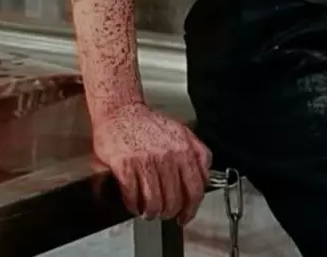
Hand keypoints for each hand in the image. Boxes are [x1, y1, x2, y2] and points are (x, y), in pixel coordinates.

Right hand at [93, 103, 210, 223]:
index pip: (195, 188)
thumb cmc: (148, 123)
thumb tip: (205, 175)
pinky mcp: (124, 166)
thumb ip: (197, 152)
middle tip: (164, 213)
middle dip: (169, 212)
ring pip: (154, 203)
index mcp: (183, 148)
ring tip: (149, 210)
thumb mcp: (181, 131)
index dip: (191, 208)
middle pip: (174, 200)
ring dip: (151, 212)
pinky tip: (134, 203)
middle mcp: (166, 155)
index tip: (186, 215)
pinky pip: (132, 196)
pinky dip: (134, 205)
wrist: (120, 111)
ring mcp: (145, 161)